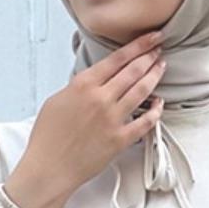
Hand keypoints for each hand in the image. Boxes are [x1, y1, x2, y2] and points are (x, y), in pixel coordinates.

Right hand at [1, 30, 167, 207]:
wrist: (48, 169)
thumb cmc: (47, 138)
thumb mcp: (57, 100)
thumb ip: (78, 87)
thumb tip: (93, 81)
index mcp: (84, 85)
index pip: (117, 58)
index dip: (139, 45)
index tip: (150, 38)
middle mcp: (101, 99)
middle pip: (133, 71)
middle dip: (150, 56)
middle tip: (158, 49)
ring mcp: (112, 119)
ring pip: (142, 91)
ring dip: (155, 76)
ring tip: (161, 67)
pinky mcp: (119, 140)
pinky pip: (145, 123)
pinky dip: (156, 112)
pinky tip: (159, 104)